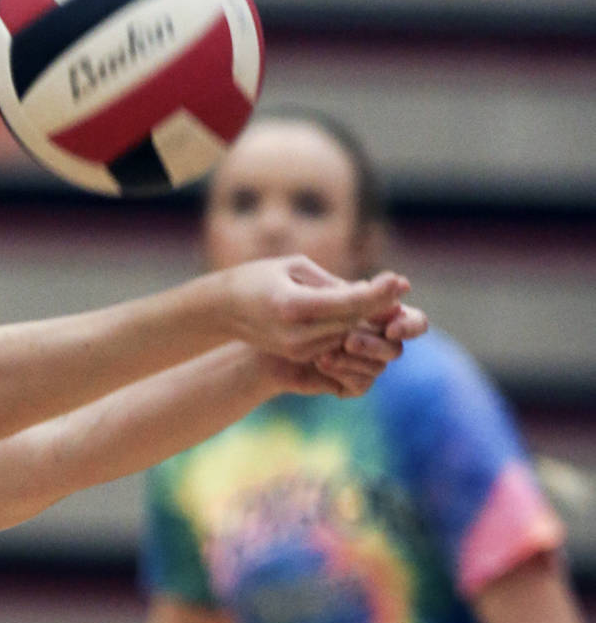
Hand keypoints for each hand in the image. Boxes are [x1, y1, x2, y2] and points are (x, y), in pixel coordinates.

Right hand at [222, 255, 410, 361]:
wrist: (222, 309)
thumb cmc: (257, 277)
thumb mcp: (294, 267)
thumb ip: (332, 282)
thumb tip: (370, 292)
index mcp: (292, 305)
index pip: (348, 303)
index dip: (379, 293)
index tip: (400, 280)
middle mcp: (295, 333)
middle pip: (353, 322)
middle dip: (378, 306)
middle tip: (399, 286)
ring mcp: (297, 348)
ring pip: (348, 334)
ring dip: (366, 318)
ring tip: (382, 297)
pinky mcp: (298, 355)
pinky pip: (335, 341)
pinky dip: (348, 326)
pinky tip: (359, 312)